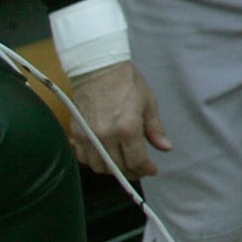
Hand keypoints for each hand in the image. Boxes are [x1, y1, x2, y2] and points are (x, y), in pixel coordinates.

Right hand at [68, 60, 170, 179]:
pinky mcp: (76, 133)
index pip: (136, 161)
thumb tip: (166, 148)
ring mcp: (88, 137)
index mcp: (127, 129)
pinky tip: (104, 156)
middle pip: (117, 167)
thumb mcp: (148, 103)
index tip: (151, 170)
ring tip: (123, 164)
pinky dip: (94, 162)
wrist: (98, 69)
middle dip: (131, 172)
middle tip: (139, 169)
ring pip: (99, 166)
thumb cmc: (128, 83)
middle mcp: (106, 137)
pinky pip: (83, 158)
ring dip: (112, 170)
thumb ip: (155, 129)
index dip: (145, 170)